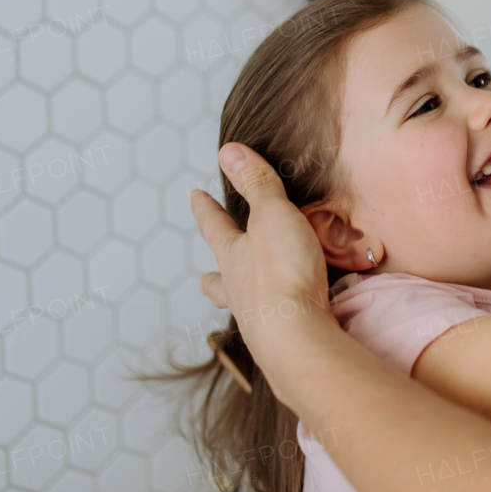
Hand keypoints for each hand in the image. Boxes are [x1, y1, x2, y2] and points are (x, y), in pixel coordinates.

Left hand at [190, 142, 331, 353]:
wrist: (297, 338)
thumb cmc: (281, 274)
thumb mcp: (272, 215)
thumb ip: (256, 184)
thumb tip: (229, 152)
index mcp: (232, 256)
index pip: (214, 226)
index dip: (205, 210)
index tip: (194, 197)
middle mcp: (239, 289)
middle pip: (218, 280)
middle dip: (212, 275)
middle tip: (202, 279)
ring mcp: (258, 318)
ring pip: (243, 306)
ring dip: (243, 300)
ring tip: (247, 302)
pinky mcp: (283, 339)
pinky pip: (275, 324)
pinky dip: (279, 317)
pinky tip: (288, 319)